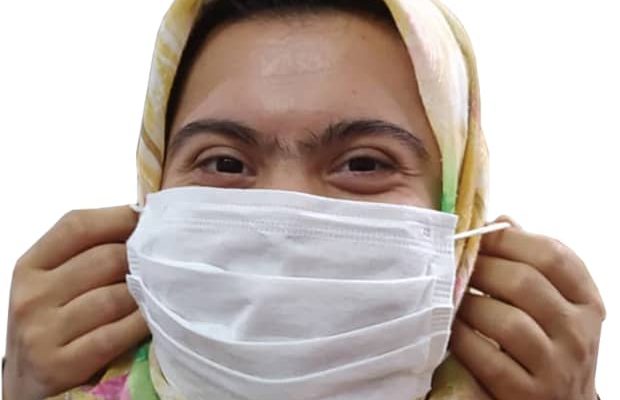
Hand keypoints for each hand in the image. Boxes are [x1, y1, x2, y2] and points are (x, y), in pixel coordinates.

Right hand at [3, 207, 149, 399]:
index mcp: (29, 266)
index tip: (151, 220)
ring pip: (116, 296)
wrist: (26, 385)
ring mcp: (42, 332)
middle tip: (165, 261)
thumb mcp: (55, 284)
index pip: (78, 226)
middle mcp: (31, 295)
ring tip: (162, 291)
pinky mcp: (60, 365)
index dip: (121, 218)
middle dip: (142, 259)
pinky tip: (155, 319)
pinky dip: (142, 323)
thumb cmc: (53, 325)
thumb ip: (88, 253)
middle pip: (106, 258)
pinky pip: (117, 333)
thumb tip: (143, 217)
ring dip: (147, 293)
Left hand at [450, 218, 604, 399]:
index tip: (479, 235)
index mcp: (587, 302)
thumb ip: (531, 263)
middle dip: (482, 268)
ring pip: (507, 320)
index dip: (509, 239)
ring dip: (469, 304)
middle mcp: (578, 333)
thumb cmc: (548, 345)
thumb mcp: (553, 304)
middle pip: (525, 282)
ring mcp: (556, 367)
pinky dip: (463, 338)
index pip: (554, 255)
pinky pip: (487, 356)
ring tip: (454, 298)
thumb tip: (503, 220)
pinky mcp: (527, 394)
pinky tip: (454, 330)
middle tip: (457, 265)